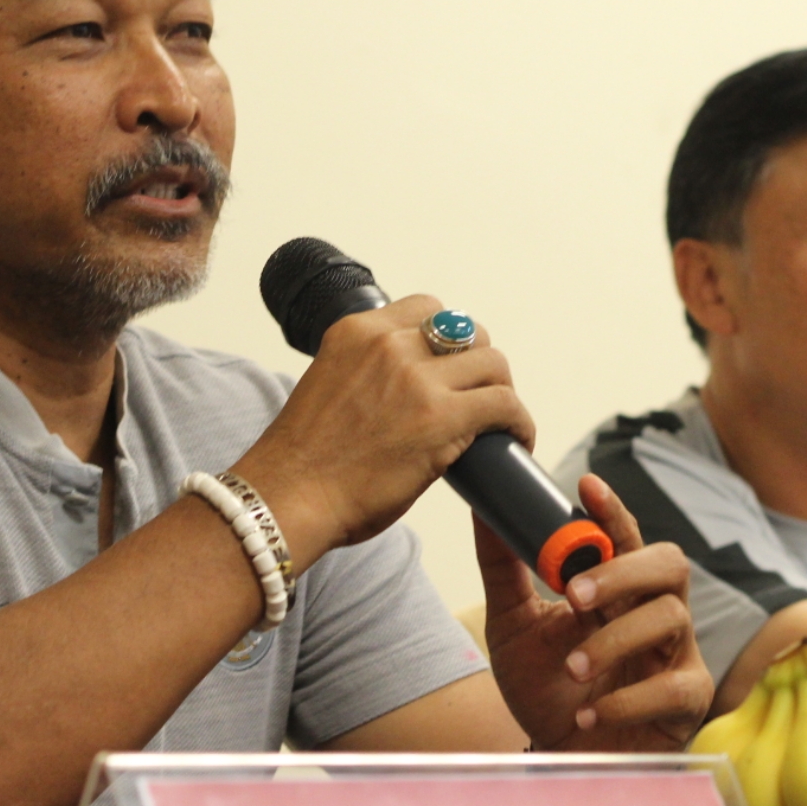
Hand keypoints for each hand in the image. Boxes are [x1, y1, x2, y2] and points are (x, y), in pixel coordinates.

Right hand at [237, 295, 534, 564]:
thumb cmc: (304, 461)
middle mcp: (388, 345)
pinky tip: (516, 439)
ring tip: (501, 420)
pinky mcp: (442, 418)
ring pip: (493, 365)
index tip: (452, 365)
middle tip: (479, 395)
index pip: (427, 309)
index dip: (449, 338)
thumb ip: (370, 372)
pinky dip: (518, 422)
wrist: (288, 497)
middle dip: (478, 364)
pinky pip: (504, 405)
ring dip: (501, 391)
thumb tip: (413, 390)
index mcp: (357, 332)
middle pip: (467, 332)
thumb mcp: (330, 385)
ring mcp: (417, 379)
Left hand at [479, 473, 712, 750]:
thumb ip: (503, 567)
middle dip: (624, 571)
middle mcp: (653, 614)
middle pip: (670, 564)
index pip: (625, 537)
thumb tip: (484, 507)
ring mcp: (675, 656)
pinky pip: (674, 687)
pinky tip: (590, 712)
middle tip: (575, 593)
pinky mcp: (686, 702)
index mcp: (617, 590)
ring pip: (672, 619)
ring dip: (615, 640)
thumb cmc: (543, 688)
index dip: (613, 510)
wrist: (554, 757)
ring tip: (571, 668)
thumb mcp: (512, 625)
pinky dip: (627, 698)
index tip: (586, 485)